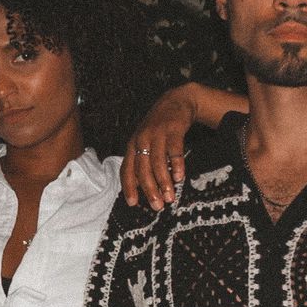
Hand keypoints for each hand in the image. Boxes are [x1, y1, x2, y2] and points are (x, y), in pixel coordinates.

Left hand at [122, 89, 198, 209]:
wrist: (176, 101)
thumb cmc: (159, 128)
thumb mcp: (145, 141)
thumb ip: (142, 162)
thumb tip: (141, 189)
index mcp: (132, 145)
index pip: (127, 169)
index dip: (128, 187)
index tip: (133, 204)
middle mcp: (142, 139)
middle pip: (142, 168)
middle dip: (149, 189)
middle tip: (157, 206)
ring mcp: (157, 134)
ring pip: (158, 162)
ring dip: (164, 182)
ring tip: (170, 197)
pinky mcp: (174, 129)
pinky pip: (174, 150)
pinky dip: (176, 165)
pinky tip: (180, 177)